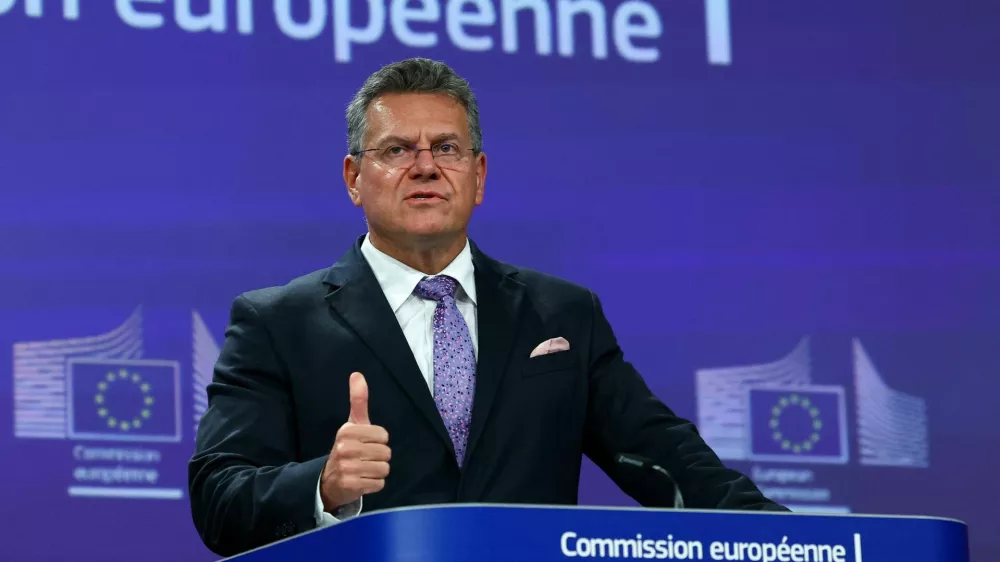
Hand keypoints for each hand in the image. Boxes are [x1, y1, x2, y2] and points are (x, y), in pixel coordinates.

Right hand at [320, 372, 390, 511]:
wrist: (329, 479)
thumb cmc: (348, 448)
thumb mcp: (352, 424)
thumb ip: (358, 400)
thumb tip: (357, 374)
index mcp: (346, 431)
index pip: (384, 436)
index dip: (379, 441)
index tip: (366, 443)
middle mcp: (345, 448)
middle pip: (386, 453)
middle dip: (379, 457)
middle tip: (365, 458)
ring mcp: (346, 468)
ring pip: (384, 469)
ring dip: (377, 471)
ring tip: (364, 470)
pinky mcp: (350, 486)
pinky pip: (379, 484)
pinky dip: (374, 484)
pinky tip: (362, 480)